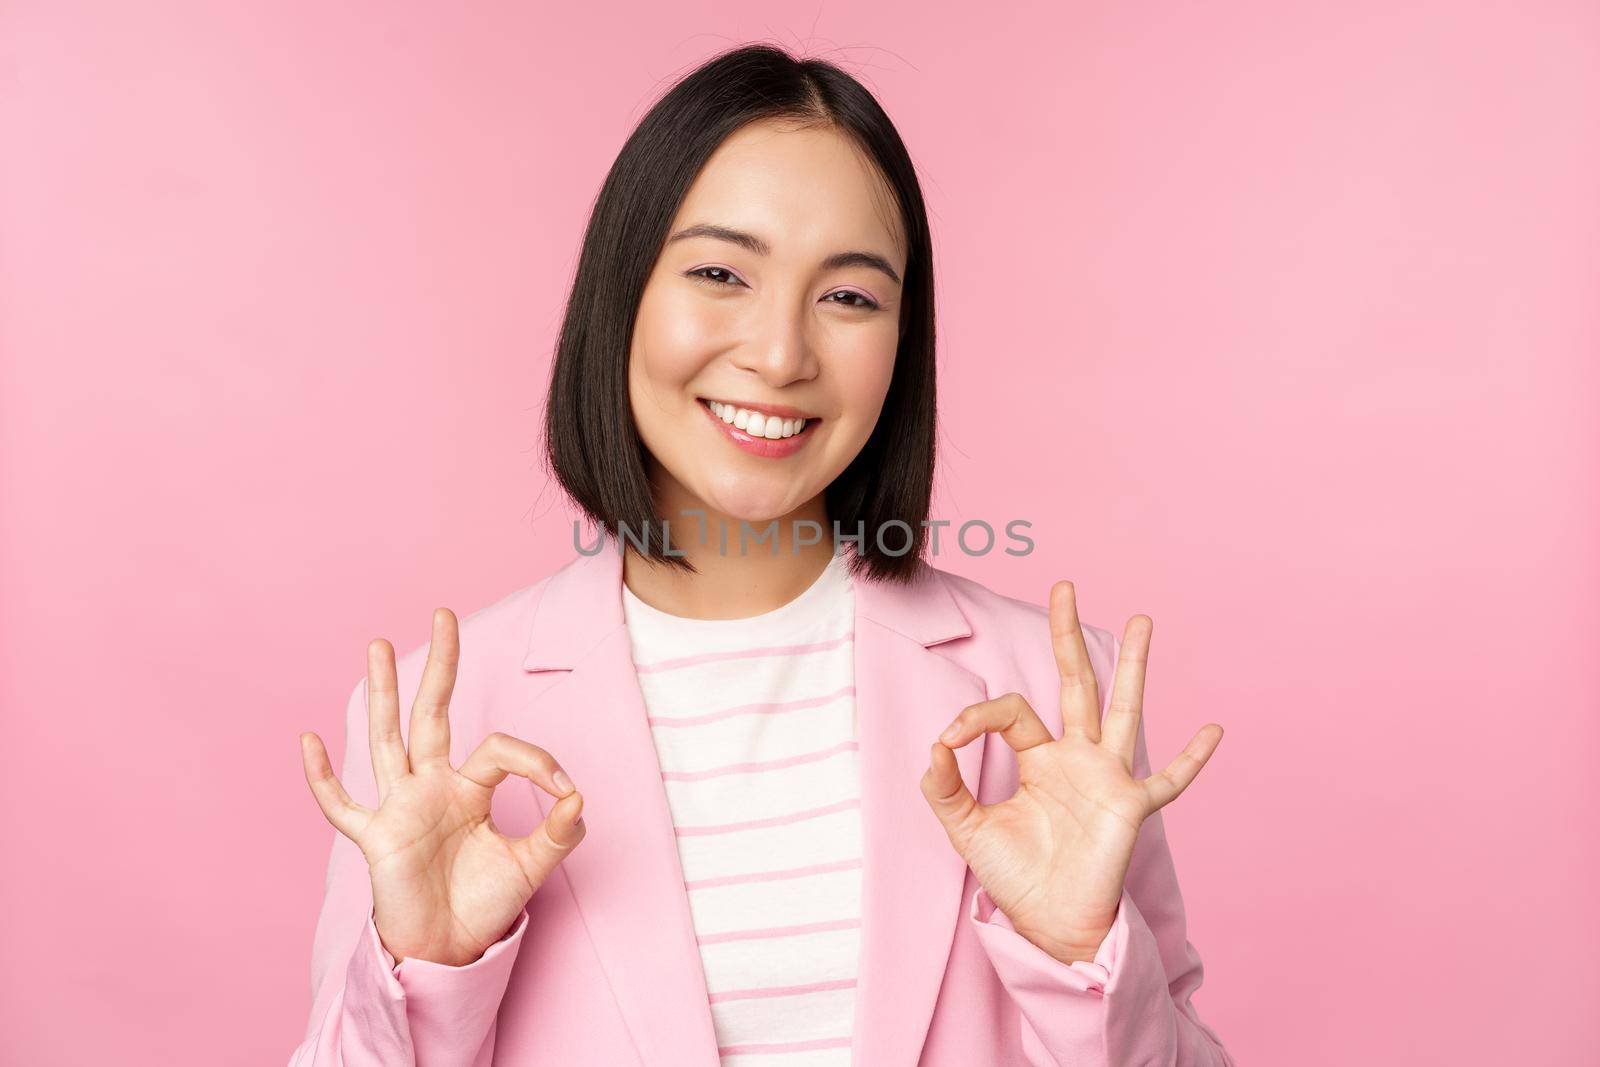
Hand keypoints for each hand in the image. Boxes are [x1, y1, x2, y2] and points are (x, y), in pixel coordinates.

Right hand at [300, 608, 586, 966]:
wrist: (450, 950)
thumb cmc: (484, 904)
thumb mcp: (530, 867)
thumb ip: (557, 834)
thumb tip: (579, 799)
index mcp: (469, 788)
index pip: (499, 748)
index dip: (537, 762)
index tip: (566, 791)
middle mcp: (431, 786)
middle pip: (433, 714)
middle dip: (440, 666)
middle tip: (445, 615)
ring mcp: (399, 807)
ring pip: (387, 739)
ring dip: (382, 694)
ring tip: (376, 645)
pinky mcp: (376, 839)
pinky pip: (342, 805)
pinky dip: (323, 778)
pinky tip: (308, 741)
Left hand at [921, 581, 1222, 964]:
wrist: (1048, 924)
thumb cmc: (1015, 877)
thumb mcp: (967, 830)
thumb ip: (944, 789)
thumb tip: (934, 746)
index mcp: (1038, 758)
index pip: (1011, 712)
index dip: (976, 717)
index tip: (948, 738)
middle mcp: (1076, 757)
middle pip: (1074, 683)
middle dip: (1066, 635)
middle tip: (1063, 586)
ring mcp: (1108, 778)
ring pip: (1122, 709)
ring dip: (1132, 666)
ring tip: (1143, 619)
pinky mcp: (1130, 808)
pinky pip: (1168, 782)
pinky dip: (1192, 759)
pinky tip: (1214, 730)